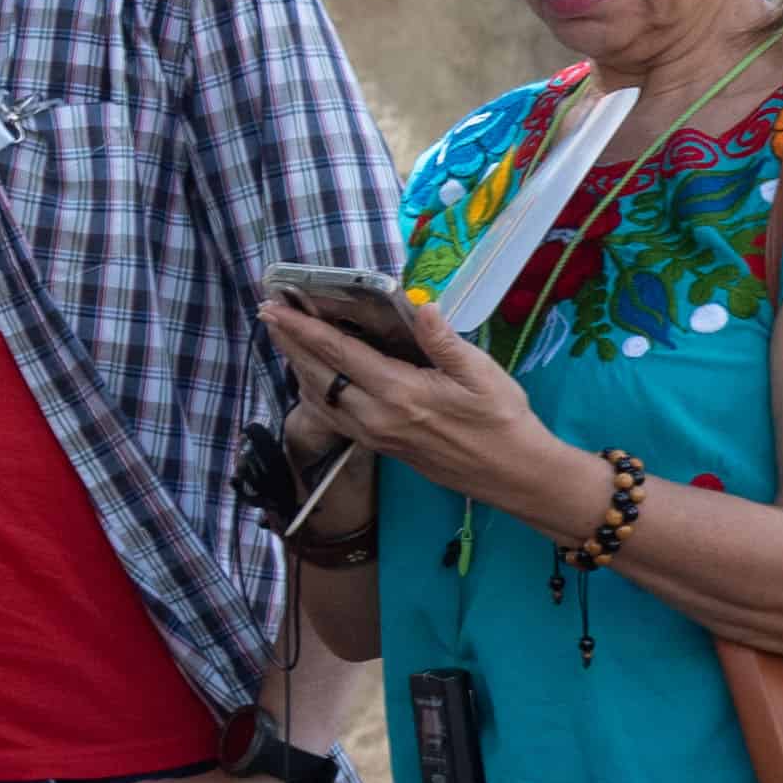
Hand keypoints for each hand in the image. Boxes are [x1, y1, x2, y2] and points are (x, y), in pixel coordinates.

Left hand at [256, 293, 582, 526]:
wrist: (513, 476)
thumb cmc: (503, 422)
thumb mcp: (483, 374)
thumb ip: (445, 342)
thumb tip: (422, 307)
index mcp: (400, 394)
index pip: (338, 354)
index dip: (303, 328)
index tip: (275, 306)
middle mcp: (378, 417)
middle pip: (318, 376)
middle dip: (290, 343)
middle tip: (268, 313)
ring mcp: (376, 436)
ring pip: (320, 399)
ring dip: (299, 367)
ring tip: (287, 339)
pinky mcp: (381, 447)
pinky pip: (335, 417)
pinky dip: (316, 392)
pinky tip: (316, 379)